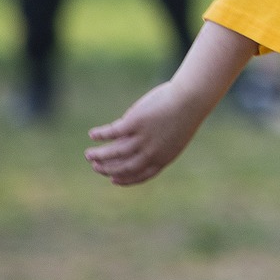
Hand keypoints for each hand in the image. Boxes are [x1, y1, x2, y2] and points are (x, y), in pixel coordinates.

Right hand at [85, 81, 204, 185]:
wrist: (191, 99)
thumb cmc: (186, 113)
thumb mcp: (173, 133)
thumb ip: (156, 142)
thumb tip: (134, 139)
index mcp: (163, 158)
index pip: (141, 175)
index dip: (125, 180)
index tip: (113, 180)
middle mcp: (151, 153)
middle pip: (124, 167)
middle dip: (107, 169)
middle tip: (95, 166)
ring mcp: (142, 139)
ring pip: (114, 153)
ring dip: (99, 155)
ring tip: (88, 154)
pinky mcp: (134, 123)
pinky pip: (112, 132)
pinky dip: (100, 135)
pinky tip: (92, 134)